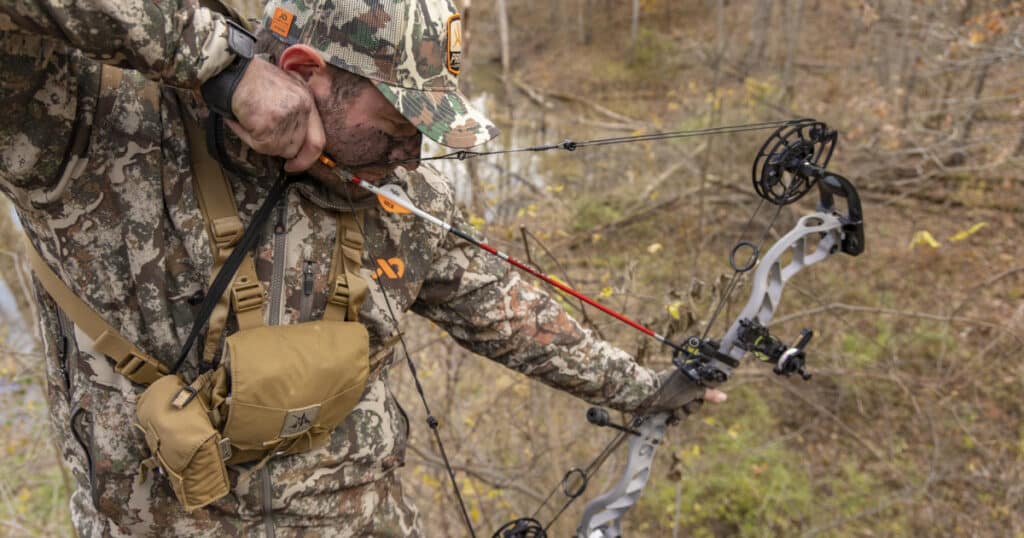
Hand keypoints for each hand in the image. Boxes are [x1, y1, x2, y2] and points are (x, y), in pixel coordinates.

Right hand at [225, 57, 324, 171]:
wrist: (231, 69)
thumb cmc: (252, 79)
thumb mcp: (285, 87)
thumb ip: (296, 110)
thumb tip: (297, 142)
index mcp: (308, 100)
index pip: (318, 140)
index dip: (307, 159)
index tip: (294, 165)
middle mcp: (302, 108)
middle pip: (294, 148)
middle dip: (277, 146)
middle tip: (262, 136)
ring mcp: (287, 117)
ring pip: (277, 150)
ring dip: (261, 141)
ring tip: (251, 120)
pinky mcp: (269, 125)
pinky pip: (260, 146)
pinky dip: (247, 137)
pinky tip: (242, 120)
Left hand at [643, 369, 727, 416]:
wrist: (646, 399)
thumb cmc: (669, 390)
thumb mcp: (692, 390)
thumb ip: (709, 393)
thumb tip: (724, 397)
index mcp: (691, 376)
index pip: (707, 388)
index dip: (705, 395)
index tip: (698, 396)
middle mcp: (684, 385)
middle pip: (698, 401)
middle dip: (691, 405)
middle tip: (684, 402)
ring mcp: (676, 395)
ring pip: (689, 409)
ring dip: (682, 412)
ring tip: (674, 408)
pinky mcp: (669, 405)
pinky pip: (679, 415)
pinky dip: (675, 416)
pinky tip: (670, 415)